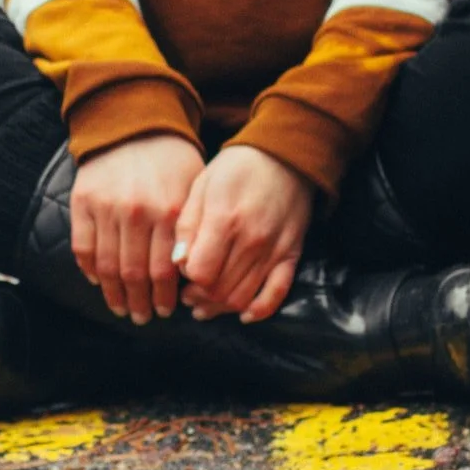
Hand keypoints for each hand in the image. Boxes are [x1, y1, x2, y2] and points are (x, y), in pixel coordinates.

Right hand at [71, 133, 203, 323]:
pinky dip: (90, 270)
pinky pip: (83, 248)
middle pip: (133, 275)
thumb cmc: (172, 159)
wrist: (134, 123)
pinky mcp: (83, 202)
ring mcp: (106, 208)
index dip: (163, 297)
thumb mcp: (194, 189)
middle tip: (142, 317)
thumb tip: (187, 273)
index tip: (165, 311)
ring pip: (107, 267)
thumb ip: (190, 229)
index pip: (164, 270)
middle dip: (139, 303)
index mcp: (168, 211)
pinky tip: (99, 282)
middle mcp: (136, 213)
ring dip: (114, 295)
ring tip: (121, 308)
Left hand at [174, 146, 313, 323]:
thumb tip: (178, 262)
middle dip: (198, 298)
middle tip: (188, 296)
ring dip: (220, 308)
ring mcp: (273, 250)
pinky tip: (243, 315)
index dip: (186, 278)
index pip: (200, 272)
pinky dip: (260, 310)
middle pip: (219, 289)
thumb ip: (187, 224)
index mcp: (225, 220)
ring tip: (205, 305)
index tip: (182, 272)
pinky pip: (277, 293)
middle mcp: (251, 240)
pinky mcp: (291, 254)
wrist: (283, 155)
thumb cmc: (236, 168)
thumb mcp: (202, 186)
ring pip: (242, 297)